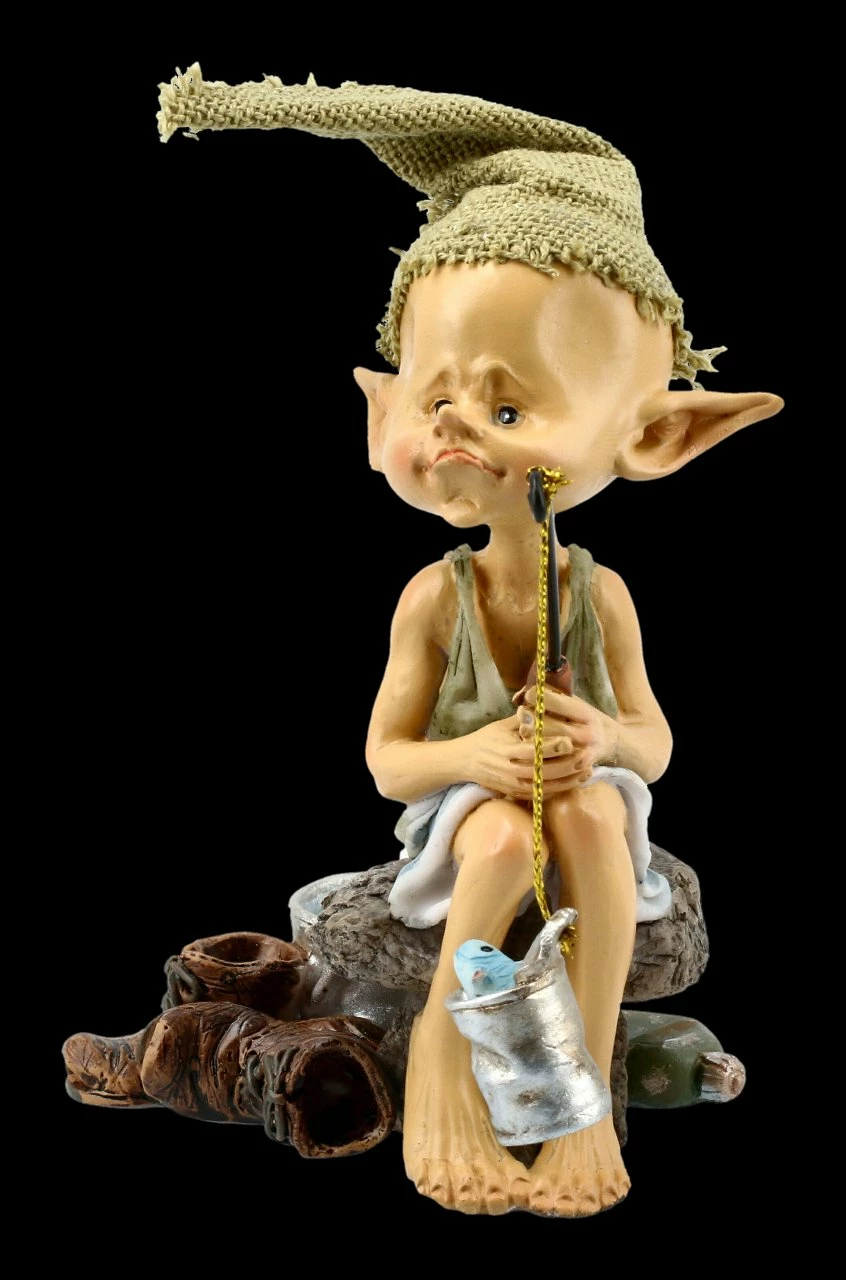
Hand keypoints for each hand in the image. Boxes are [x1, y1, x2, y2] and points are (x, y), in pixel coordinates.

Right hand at [464, 712, 591, 800]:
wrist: (465, 761)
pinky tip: (573, 782)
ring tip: (587, 772)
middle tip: (587, 758)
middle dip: (567, 766)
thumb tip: (546, 706)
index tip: (570, 741)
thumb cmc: (486, 739)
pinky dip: (558, 789)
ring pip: (545, 786)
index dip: (552, 748)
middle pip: (543, 771)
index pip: (532, 751)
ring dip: (568, 780)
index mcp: (506, 750)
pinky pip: (540, 794)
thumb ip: (524, 720)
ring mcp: (513, 785)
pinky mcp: (515, 794)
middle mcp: (510, 770)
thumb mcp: (502, 725)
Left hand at [518, 685, 618, 777]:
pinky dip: (540, 756)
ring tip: (524, 731)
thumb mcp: (575, 702)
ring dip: (531, 738)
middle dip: (530, 719)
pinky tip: (533, 750)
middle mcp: (585, 732)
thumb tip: (520, 695)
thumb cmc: (585, 719)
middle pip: (549, 726)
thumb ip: (551, 695)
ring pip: (547, 746)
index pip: (558, 703)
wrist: (611, 742)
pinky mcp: (579, 768)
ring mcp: (582, 752)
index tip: (529, 695)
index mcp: (585, 713)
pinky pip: (553, 763)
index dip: (540, 697)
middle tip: (522, 714)